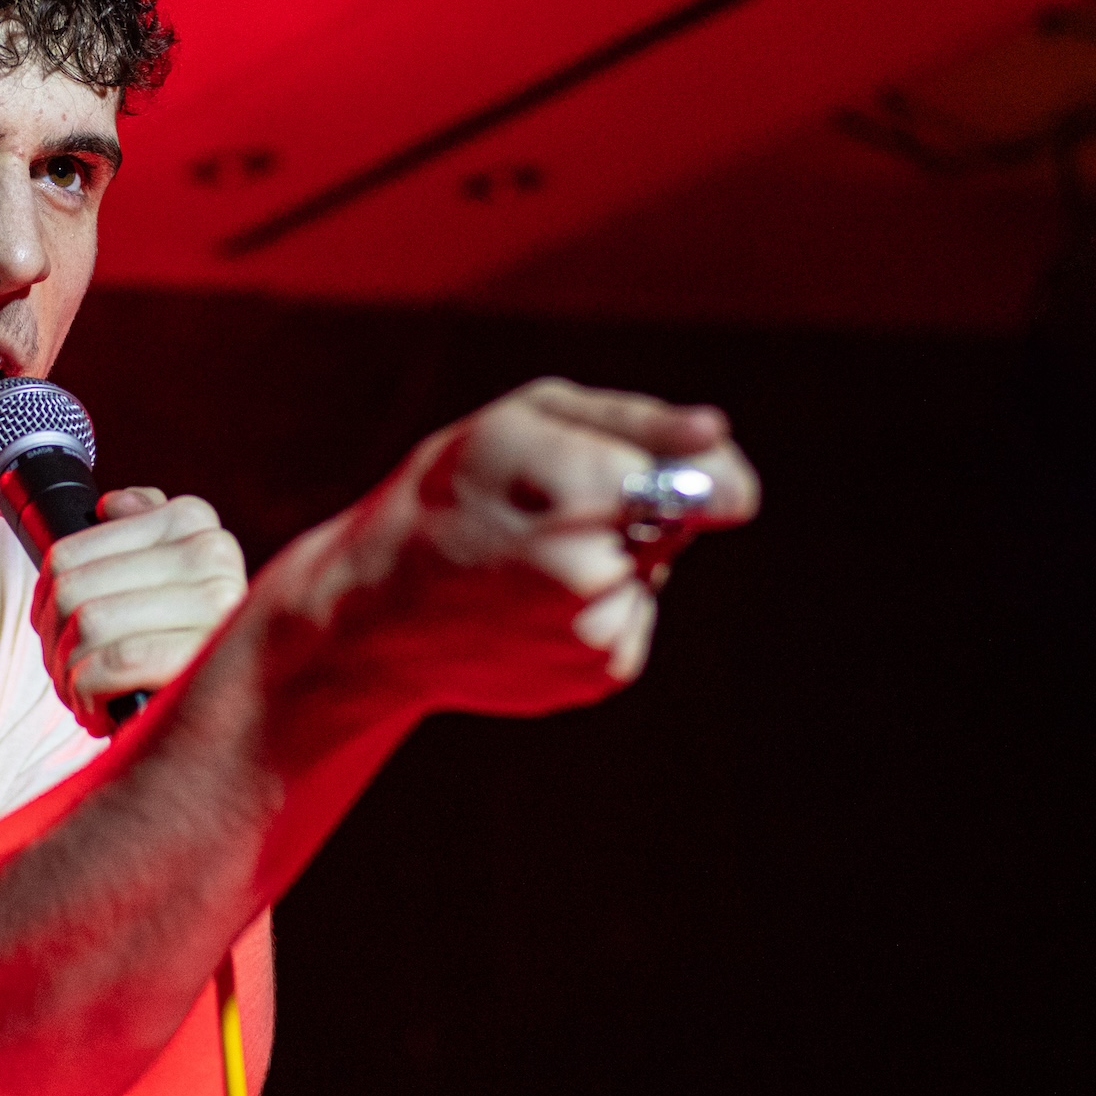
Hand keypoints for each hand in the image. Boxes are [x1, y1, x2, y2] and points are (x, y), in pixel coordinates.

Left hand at [32, 490, 249, 734]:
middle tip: (71, 669)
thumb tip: (109, 505)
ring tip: (86, 692)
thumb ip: (142, 527)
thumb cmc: (175, 645)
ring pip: (90, 624)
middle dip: (57, 642)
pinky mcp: (206, 652)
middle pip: (71, 589)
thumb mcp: (160, 578)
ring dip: (70, 673)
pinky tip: (100, 709)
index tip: (64, 626)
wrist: (229, 718)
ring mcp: (216, 602)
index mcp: (192, 521)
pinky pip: (116, 660)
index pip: (67, 552)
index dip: (48, 599)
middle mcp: (212, 552)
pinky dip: (90, 694)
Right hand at [288, 377, 758, 717]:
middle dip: (637, 509)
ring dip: (617, 560)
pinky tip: (531, 601)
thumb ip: (634, 423)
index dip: (700, 471)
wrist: (372, 611)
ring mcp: (596, 635)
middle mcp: (596, 574)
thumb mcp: (524, 419)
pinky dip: (597, 607)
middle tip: (546, 510)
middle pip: (683, 525)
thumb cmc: (448, 490)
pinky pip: (631, 621)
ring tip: (530, 560)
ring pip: (654, 574)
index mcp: (583, 493)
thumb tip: (715, 435)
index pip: (723, 488)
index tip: (667, 470)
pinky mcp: (598, 676)